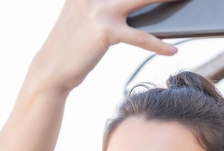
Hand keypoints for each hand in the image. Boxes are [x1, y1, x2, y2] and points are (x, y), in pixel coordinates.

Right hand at [30, 0, 177, 92]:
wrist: (51, 70)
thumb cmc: (73, 46)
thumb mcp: (83, 18)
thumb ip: (103, 7)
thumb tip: (136, 7)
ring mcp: (97, 9)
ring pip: (140, 0)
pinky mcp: (104, 31)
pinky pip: (139, 37)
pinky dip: (158, 45)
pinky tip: (172, 50)